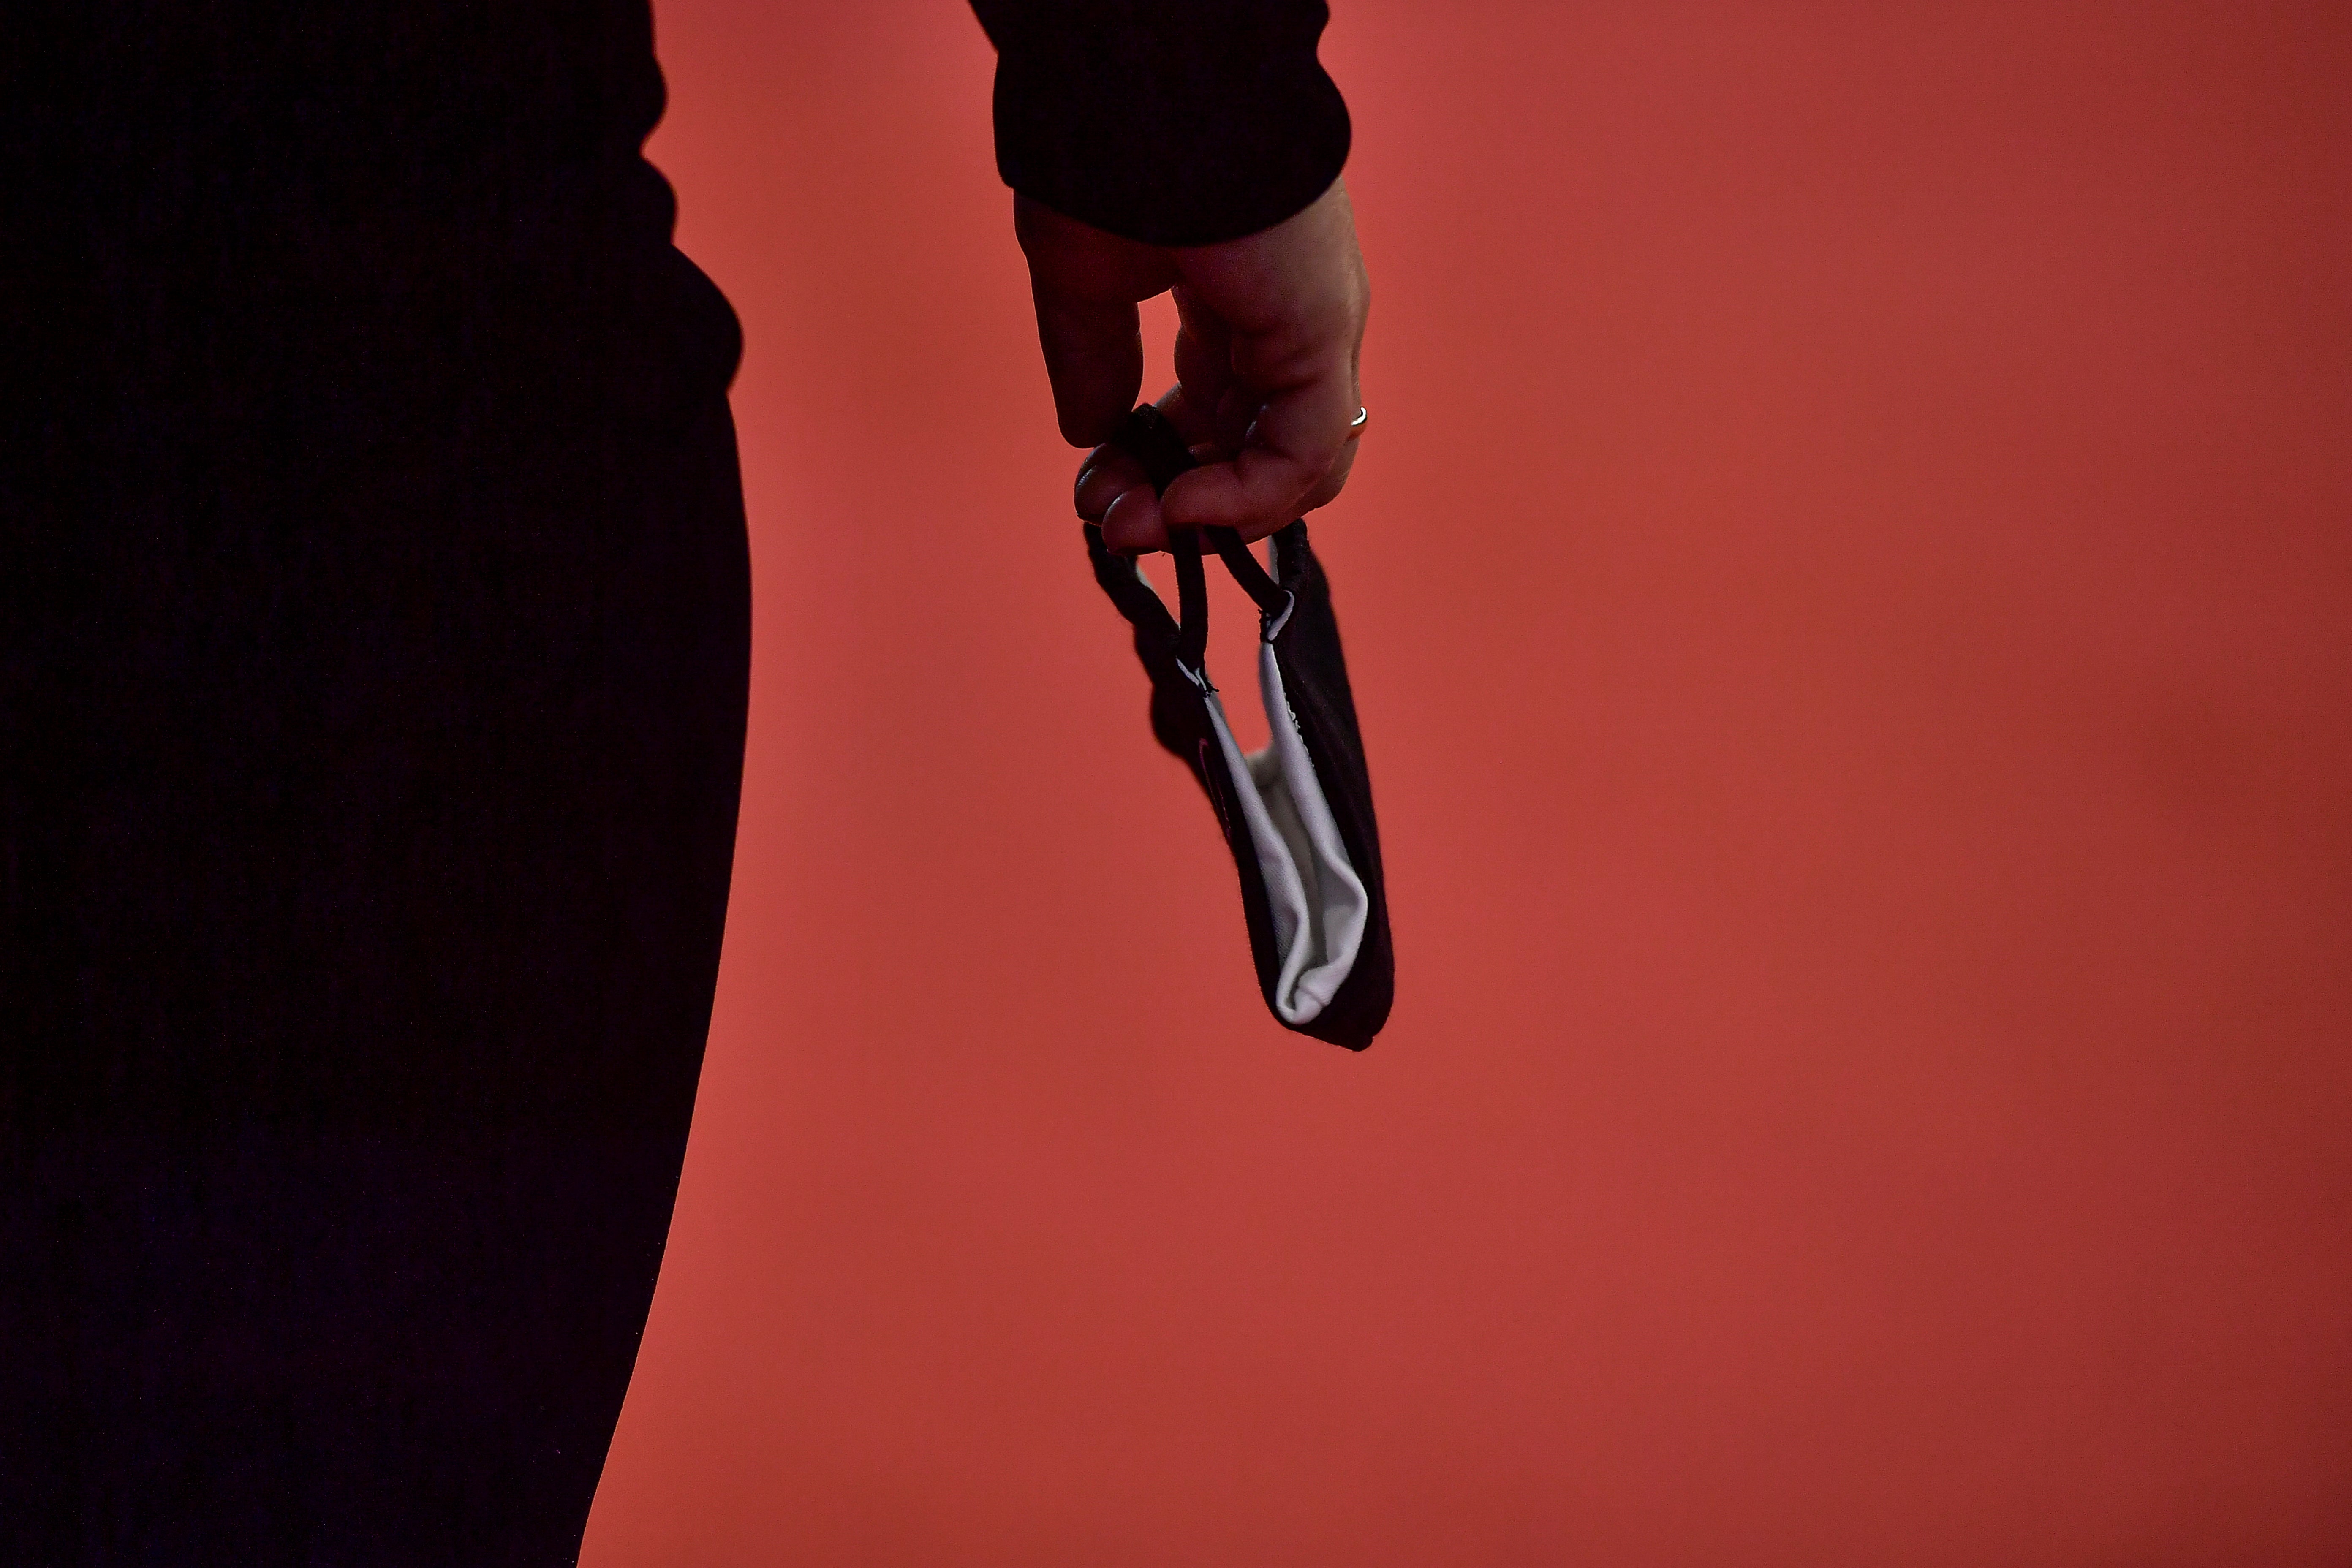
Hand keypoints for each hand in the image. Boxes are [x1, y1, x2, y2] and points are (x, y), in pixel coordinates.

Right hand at [1014, 177, 1369, 552]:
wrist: (1142, 93)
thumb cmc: (1111, 158)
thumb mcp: (1083, 281)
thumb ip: (1093, 361)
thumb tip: (1092, 435)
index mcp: (1241, 294)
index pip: (1225, 410)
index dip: (1165, 464)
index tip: (1095, 493)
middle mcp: (1290, 317)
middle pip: (1260, 449)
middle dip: (1181, 502)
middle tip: (1113, 527)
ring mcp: (1316, 328)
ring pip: (1296, 466)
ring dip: (1214, 514)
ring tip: (1141, 526)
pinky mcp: (1322, 335)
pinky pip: (1301, 452)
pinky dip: (1245, 498)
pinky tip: (1180, 507)